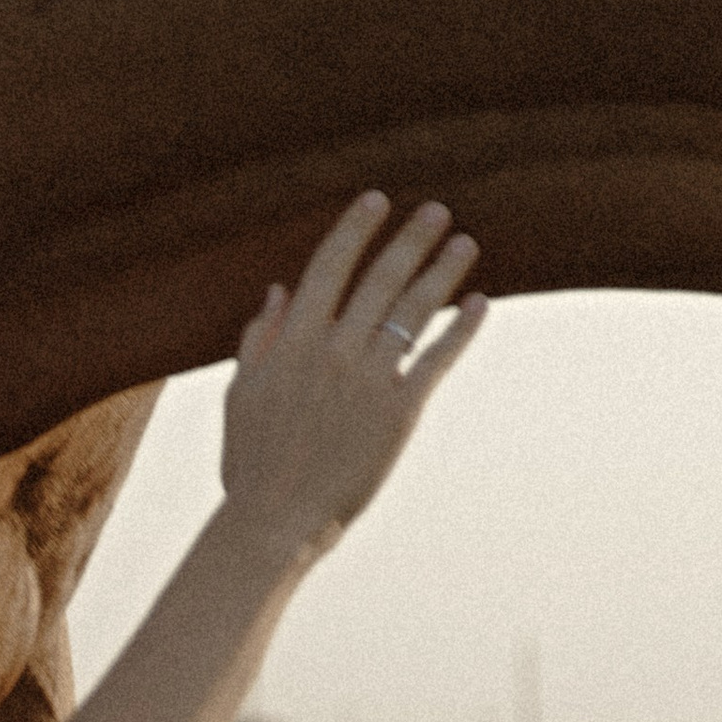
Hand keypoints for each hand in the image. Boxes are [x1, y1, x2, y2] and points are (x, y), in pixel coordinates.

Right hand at [218, 193, 486, 558]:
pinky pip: (436, 361)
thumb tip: (277, 292)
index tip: (376, 200)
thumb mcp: (241, 398)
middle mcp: (332, 352)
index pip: (328, 269)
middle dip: (410, 240)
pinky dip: (460, 330)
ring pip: (411, 312)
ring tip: (465, 243)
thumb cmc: (252, 466)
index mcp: (291, 344)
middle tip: (438, 212)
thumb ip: (258, 341)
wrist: (273, 521)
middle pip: (379, 280)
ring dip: (442, 273)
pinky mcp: (399, 414)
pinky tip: (480, 304)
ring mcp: (367, 381)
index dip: (354, 231)